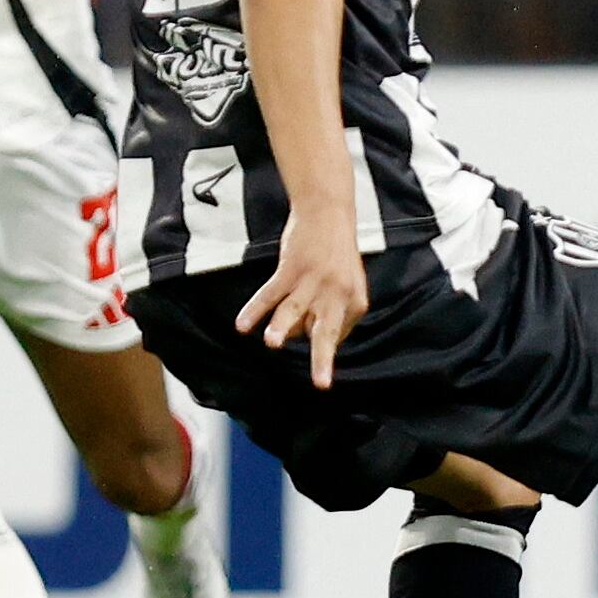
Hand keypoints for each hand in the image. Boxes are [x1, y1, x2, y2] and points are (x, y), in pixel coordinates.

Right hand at [235, 212, 369, 388]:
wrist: (328, 214)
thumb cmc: (335, 254)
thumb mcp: (346, 284)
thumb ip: (330, 313)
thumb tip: (298, 337)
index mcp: (356, 302)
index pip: (334, 335)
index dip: (317, 333)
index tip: (313, 319)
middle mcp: (338, 294)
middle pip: (327, 332)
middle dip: (322, 358)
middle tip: (321, 382)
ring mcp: (314, 281)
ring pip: (294, 310)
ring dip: (281, 328)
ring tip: (271, 344)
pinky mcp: (292, 269)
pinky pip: (270, 293)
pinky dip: (255, 309)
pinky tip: (242, 325)